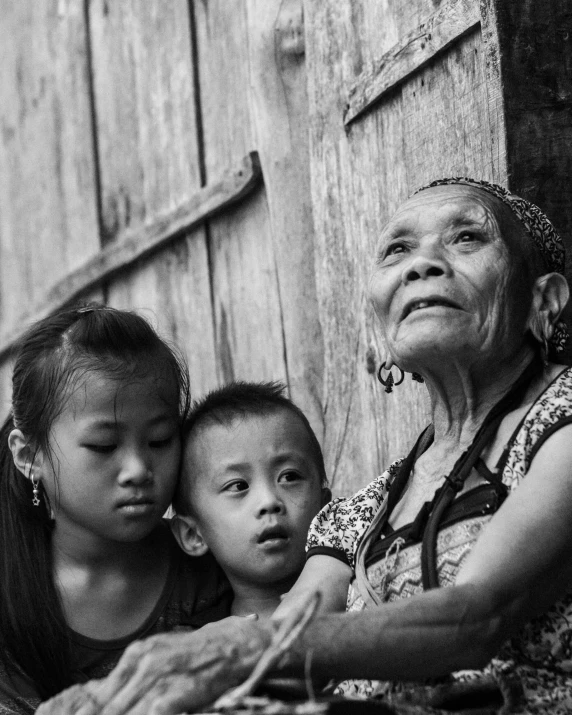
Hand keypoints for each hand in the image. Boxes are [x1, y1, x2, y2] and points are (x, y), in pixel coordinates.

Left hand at [36, 618, 270, 714]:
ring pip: (125, 711)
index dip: (84, 713)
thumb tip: (102, 702)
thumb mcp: (160, 659)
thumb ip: (133, 680)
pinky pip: (151, 712)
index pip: (96, 697)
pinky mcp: (178, 688)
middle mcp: (144, 661)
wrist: (238, 646)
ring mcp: (161, 674)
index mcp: (136, 655)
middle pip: (106, 707)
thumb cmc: (199, 656)